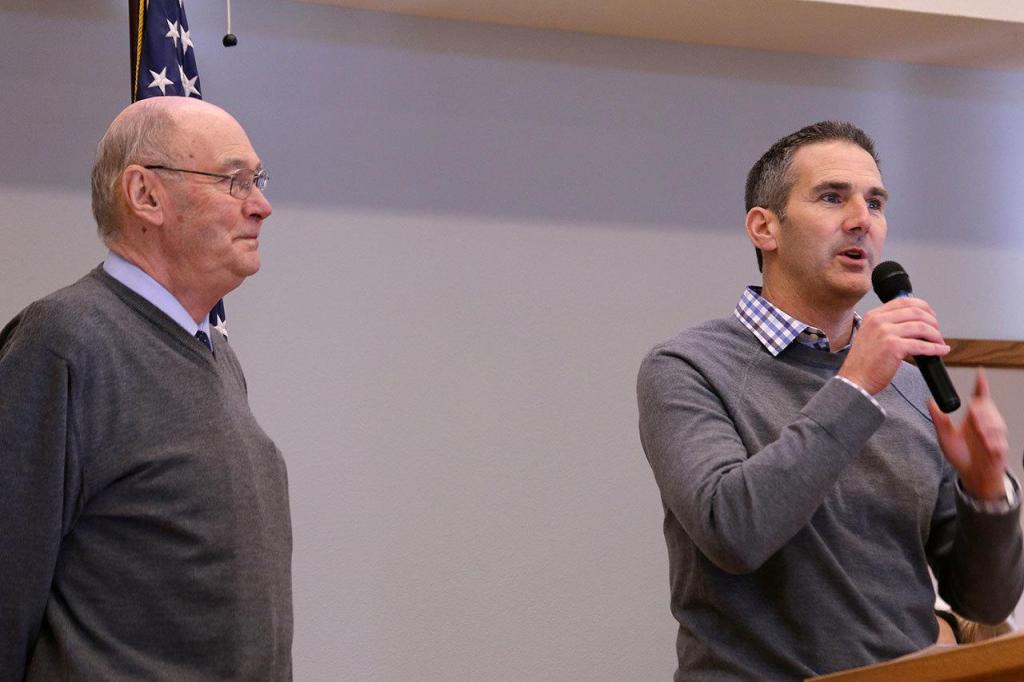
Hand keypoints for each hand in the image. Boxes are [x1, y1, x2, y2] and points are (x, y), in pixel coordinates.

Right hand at [838, 297, 949, 393]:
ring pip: (921, 327)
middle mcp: (878, 320)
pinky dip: (935, 348)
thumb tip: (916, 324)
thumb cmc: (864, 363)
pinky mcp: (893, 346)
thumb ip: (888, 326)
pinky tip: (941, 350)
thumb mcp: (871, 335)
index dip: (923, 307)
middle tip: (936, 332)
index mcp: (873, 315)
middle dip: (932, 322)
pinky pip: (922, 345)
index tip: (931, 316)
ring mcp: (885, 332)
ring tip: (939, 343)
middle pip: (916, 312)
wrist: (854, 380)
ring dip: (936, 335)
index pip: (904, 301)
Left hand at [929, 368, 1007, 500]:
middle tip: (973, 412)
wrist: (971, 476)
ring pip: (997, 423)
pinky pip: (1000, 441)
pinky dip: (993, 441)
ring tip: (978, 430)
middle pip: (989, 408)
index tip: (979, 373)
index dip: (981, 385)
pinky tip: (986, 443)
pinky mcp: (1000, 448)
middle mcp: (985, 424)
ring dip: (987, 425)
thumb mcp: (945, 436)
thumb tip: (930, 401)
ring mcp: (994, 436)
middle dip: (982, 409)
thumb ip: (938, 419)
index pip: (980, 397)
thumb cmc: (961, 455)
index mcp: (973, 418)